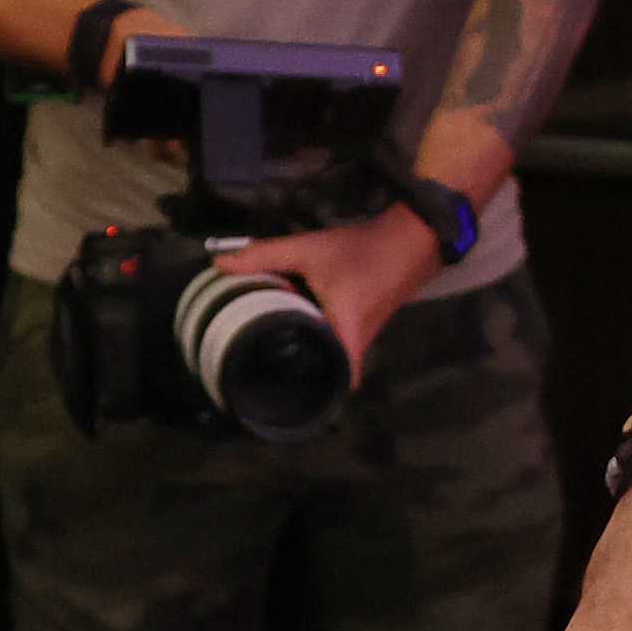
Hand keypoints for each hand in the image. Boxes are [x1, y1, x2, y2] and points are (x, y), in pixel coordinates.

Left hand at [212, 206, 438, 385]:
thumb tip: (219, 262)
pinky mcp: (369, 323)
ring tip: (278, 343)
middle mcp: (358, 343)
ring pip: (335, 353)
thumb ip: (264, 255)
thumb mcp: (307, 249)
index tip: (284, 389)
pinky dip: (323, 333)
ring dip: (313, 348)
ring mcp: (367, 335)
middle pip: (329, 368)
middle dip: (304, 367)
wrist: (412, 239)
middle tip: (268, 363)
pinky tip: (303, 319)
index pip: (335, 381)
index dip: (314, 391)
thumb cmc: (360, 250)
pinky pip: (342, 339)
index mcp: (344, 333)